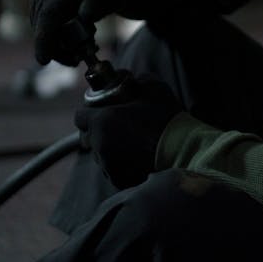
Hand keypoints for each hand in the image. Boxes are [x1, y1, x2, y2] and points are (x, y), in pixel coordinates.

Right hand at [30, 0, 126, 65]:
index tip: (43, 61)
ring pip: (38, 28)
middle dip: (56, 50)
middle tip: (76, 60)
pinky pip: (39, 25)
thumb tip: (85, 14)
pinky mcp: (37, 0)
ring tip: (78, 51)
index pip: (50, 14)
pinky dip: (51, 38)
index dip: (44, 38)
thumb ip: (100, 3)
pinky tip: (68, 42)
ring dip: (55, 45)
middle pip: (42, 26)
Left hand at [75, 74, 180, 188]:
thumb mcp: (153, 87)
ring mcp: (108, 165)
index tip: (102, 108)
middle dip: (98, 129)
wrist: (182, 152)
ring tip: (130, 141)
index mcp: (102, 121)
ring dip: (109, 147)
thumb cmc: (166, 119)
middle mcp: (99, 145)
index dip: (90, 110)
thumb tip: (133, 81)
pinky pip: (113, 169)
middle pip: (88, 136)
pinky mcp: (118, 180)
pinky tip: (137, 155)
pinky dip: (120, 163)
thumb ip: (137, 80)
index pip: (80, 115)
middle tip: (118, 124)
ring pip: (100, 153)